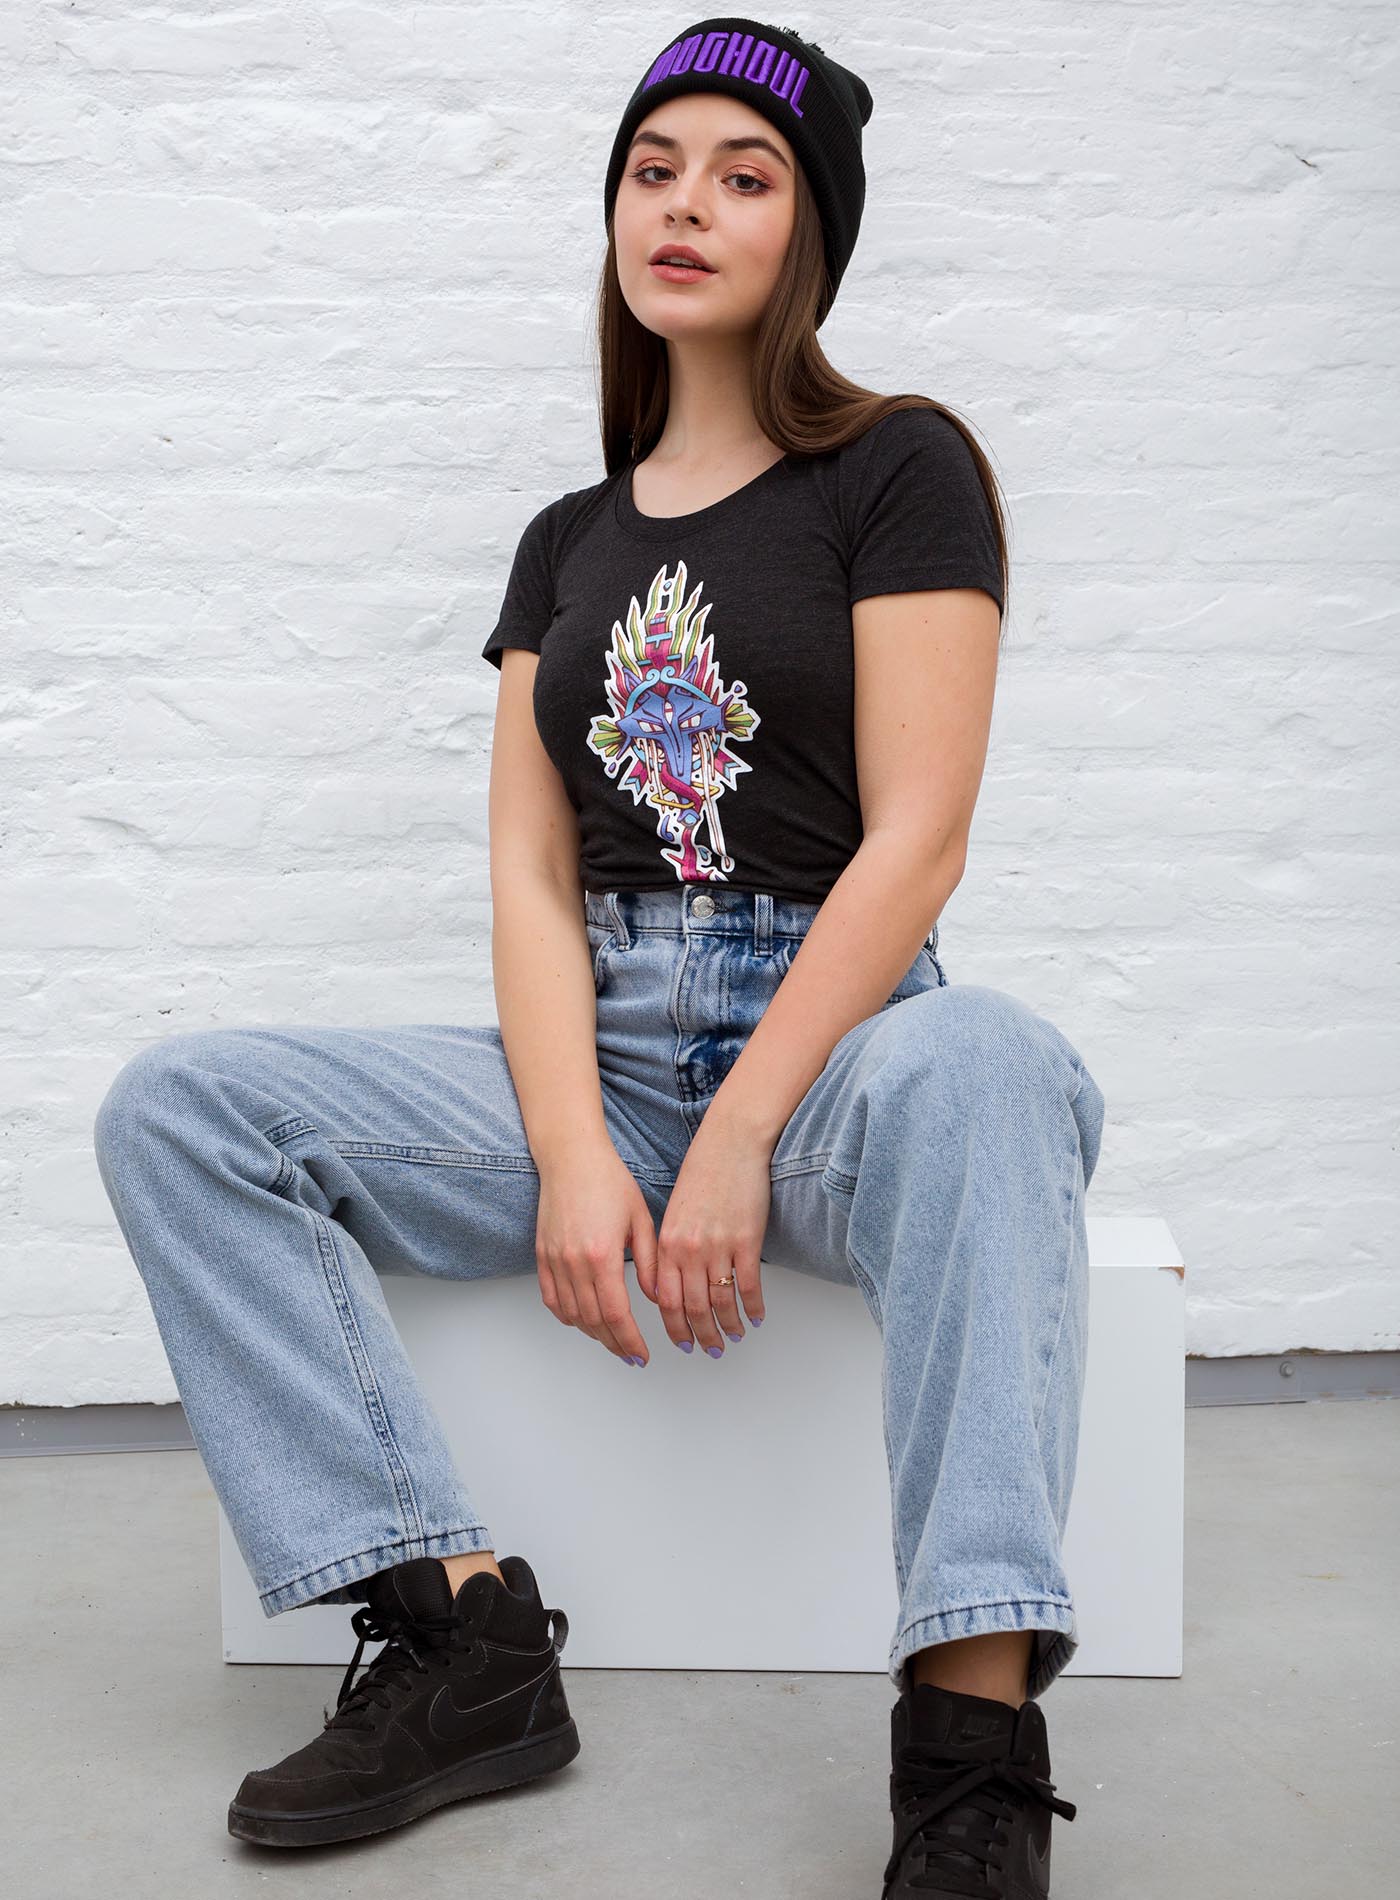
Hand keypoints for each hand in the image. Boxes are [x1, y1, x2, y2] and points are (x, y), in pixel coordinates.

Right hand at [534, 1143, 657, 1365]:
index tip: (641, 1355)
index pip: (617, 1315)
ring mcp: (555, 1260)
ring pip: (572, 1314)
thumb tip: (657, 1297)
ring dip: (593, 1333)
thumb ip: (650, 1263)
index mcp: (603, 1256)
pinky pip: (551, 1298)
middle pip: (594, 1322)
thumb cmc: (608, 1180)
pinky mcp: (542, 1255)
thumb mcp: (641, 1219)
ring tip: (612, 1340)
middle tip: (630, 1355)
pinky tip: (582, 1320)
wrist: (571, 1157)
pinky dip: (567, 1316)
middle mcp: (575, 1263)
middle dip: (615, 1344)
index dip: (629, 1341)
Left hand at [641, 1114, 770, 1355]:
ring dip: (729, 1326)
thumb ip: (668, 1250)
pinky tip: (757, 1316)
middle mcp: (688, 1250)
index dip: (675, 1328)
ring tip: (735, 1336)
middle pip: (693, 1309)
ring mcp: (718, 1246)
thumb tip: (669, 1287)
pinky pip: (749, 1286)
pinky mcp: (746, 1240)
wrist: (730, 1143)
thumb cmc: (703, 1173)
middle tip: (711, 1350)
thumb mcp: (673, 1213)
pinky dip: (753, 1307)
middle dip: (702, 1336)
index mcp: (667, 1244)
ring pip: (721, 1302)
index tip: (683, 1343)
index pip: (666, 1301)